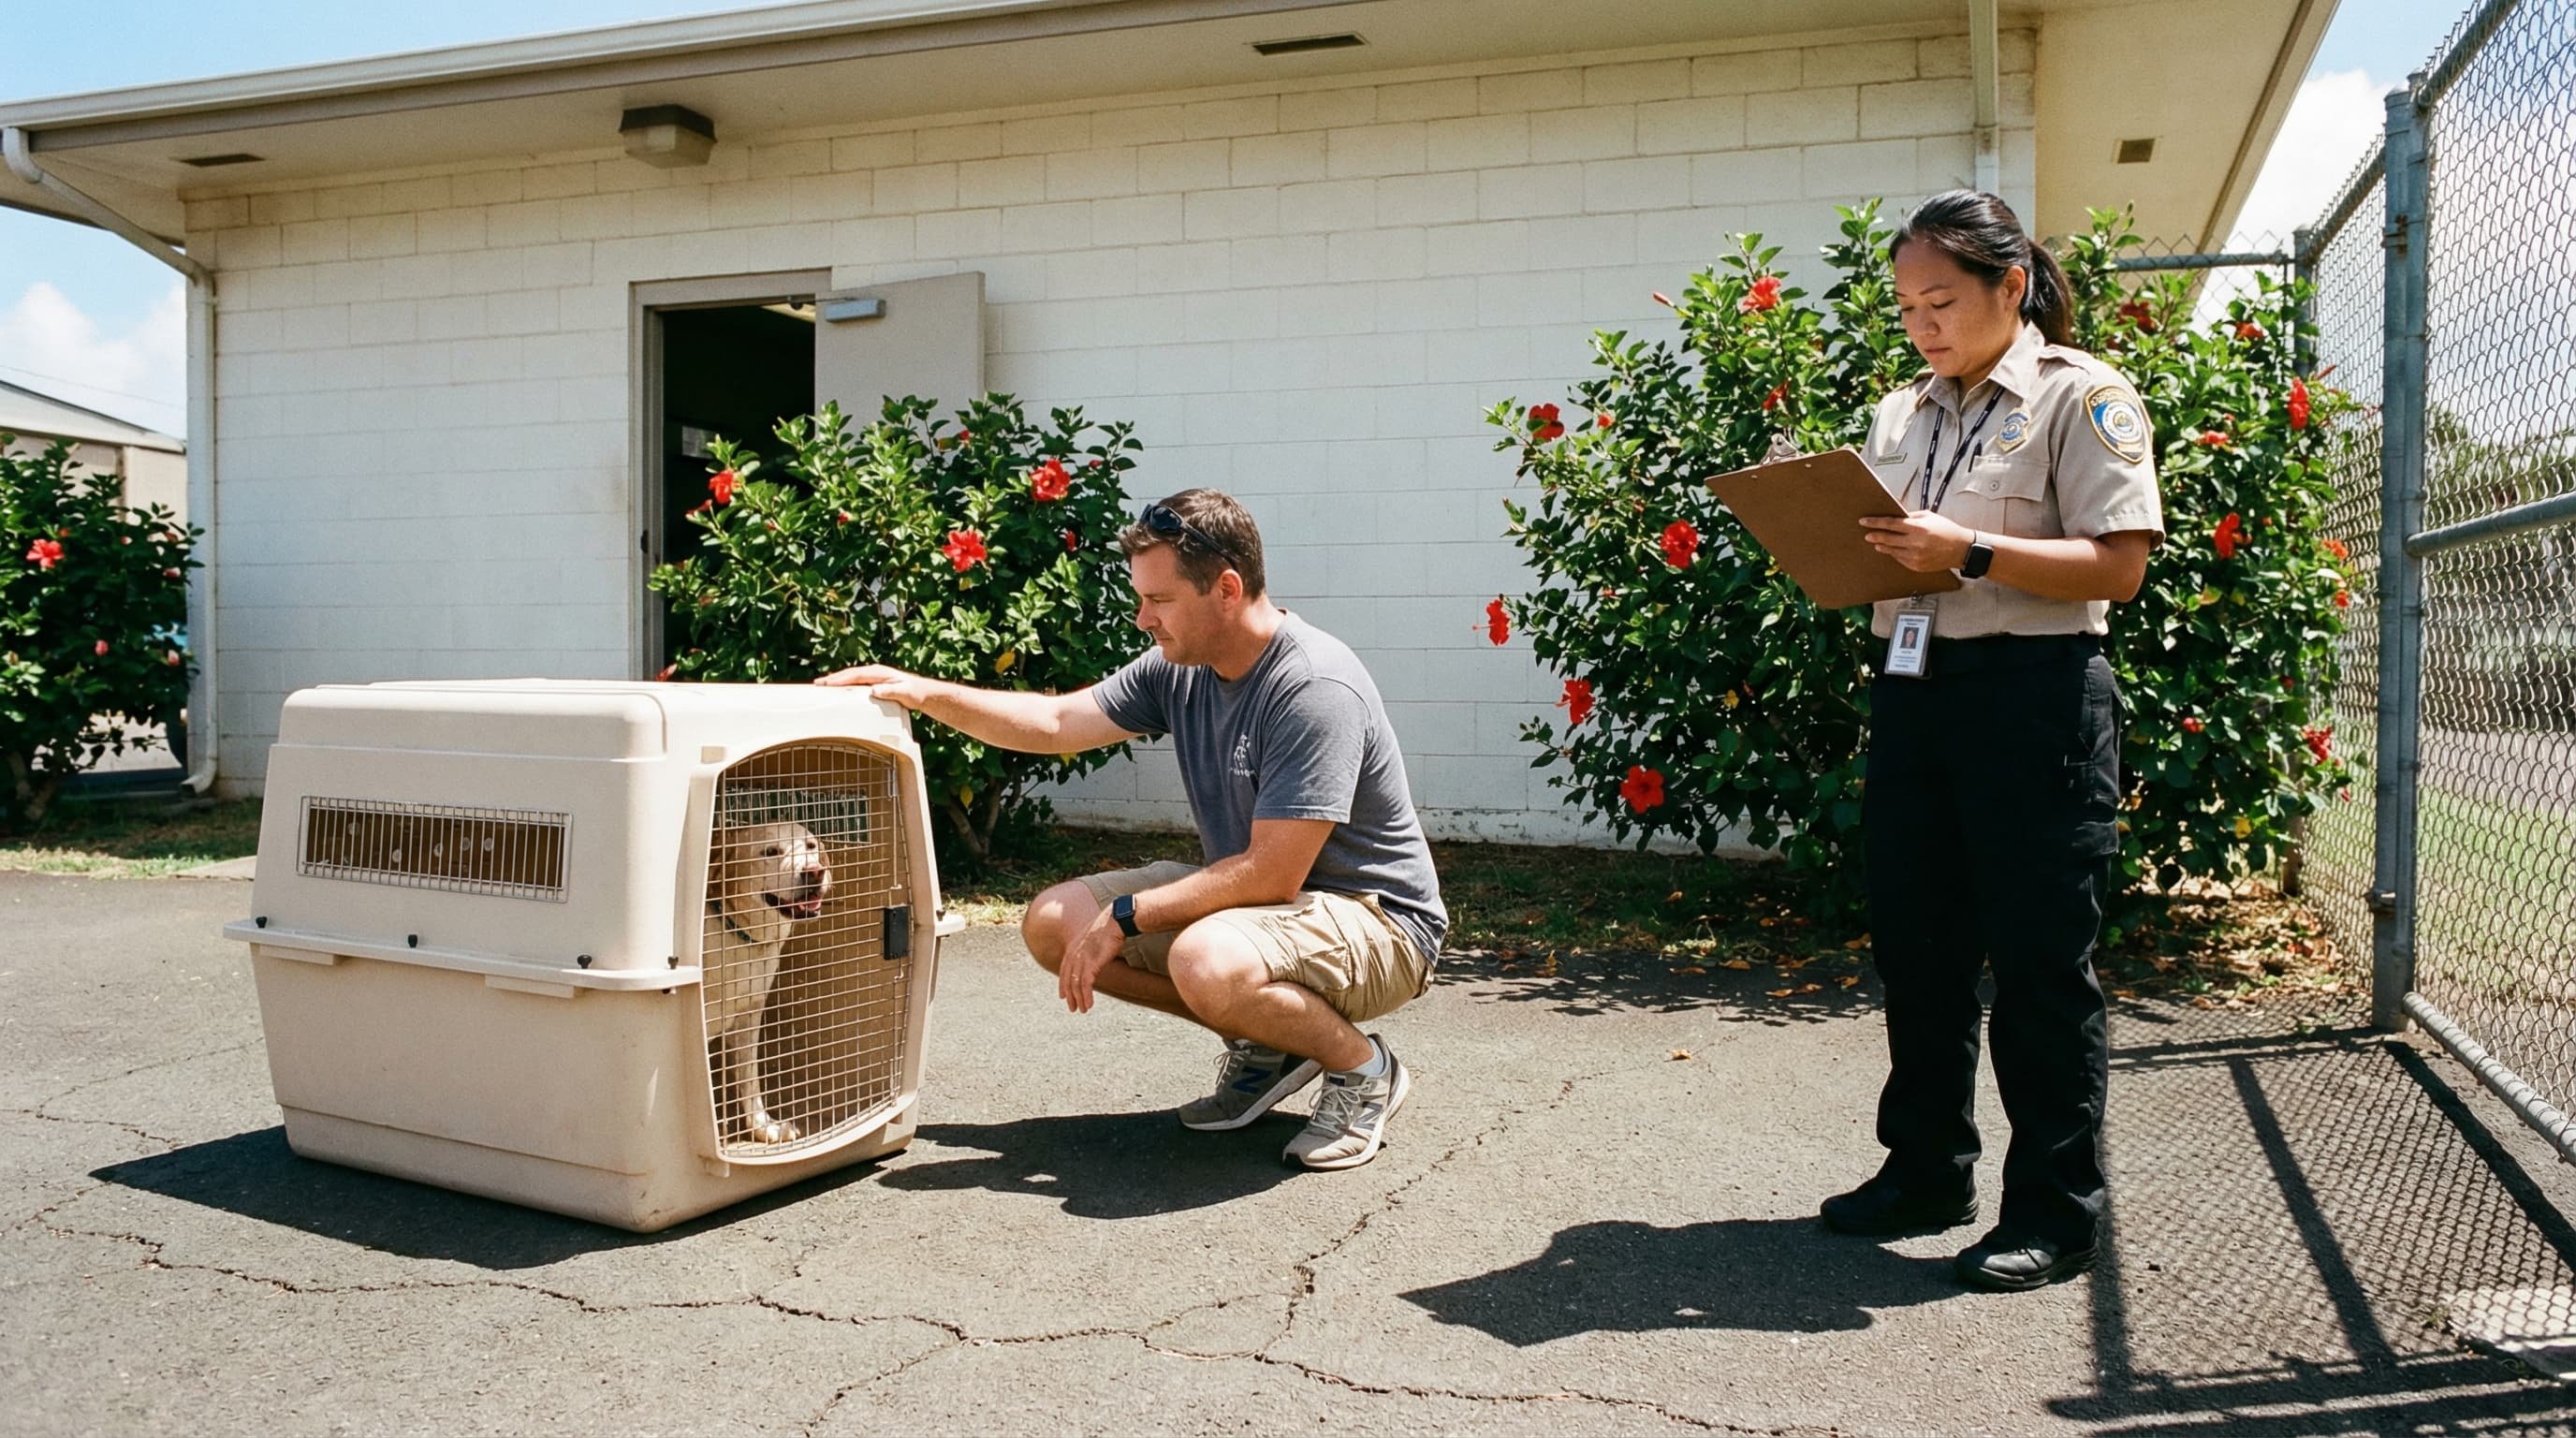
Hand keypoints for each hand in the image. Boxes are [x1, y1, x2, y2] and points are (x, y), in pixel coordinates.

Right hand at [814, 663, 937, 709]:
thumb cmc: (914, 693)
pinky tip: (837, 690)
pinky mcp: (873, 682)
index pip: (855, 675)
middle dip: (833, 679)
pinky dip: (844, 684)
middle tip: (817, 684)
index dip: (840, 679)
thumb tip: (874, 690)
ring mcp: (873, 676)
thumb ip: (891, 691)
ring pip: (850, 677)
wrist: (921, 692)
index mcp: (879, 672)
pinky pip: (855, 682)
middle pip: (849, 674)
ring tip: (822, 686)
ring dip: (836, 681)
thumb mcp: (904, 693)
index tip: (827, 684)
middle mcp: (874, 672)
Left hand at [1058, 909, 1125, 1013]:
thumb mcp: (1093, 938)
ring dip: (1079, 999)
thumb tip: (1094, 954)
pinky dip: (1086, 996)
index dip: (1063, 984)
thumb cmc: (1109, 927)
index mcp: (1073, 948)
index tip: (1063, 996)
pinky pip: (1085, 984)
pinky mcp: (1091, 963)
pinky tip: (1089, 1004)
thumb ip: (1089, 948)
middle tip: (1073, 1008)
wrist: (1115, 920)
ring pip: (1076, 985)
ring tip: (1083, 1010)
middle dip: (1070, 996)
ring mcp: (1081, 959)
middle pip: (1068, 980)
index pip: (1064, 970)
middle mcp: (1074, 954)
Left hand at [1860, 512, 1975, 572]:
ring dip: (1883, 546)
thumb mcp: (1929, 516)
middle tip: (1867, 534)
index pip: (1890, 524)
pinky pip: (1900, 559)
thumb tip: (1894, 515)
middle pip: (1887, 539)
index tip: (1864, 521)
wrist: (1961, 548)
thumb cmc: (1946, 530)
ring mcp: (1915, 557)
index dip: (1875, 522)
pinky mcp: (1917, 566)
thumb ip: (1911, 516)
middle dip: (1875, 536)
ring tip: (1877, 543)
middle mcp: (1915, 543)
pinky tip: (1893, 550)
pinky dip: (1895, 554)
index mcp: (1918, 528)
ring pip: (1892, 551)